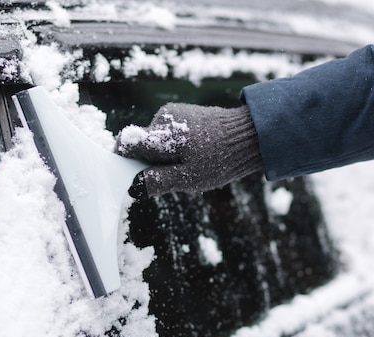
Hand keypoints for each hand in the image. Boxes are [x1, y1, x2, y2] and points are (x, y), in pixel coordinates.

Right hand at [115, 103, 261, 196]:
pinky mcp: (181, 112)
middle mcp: (162, 119)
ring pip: (153, 140)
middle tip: (173, 175)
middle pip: (140, 143)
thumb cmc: (219, 160)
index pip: (126, 143)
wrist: (249, 136)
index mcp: (162, 135)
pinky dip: (173, 147)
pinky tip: (193, 154)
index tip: (134, 175)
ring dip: (162, 155)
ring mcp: (172, 113)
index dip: (124, 160)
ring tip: (188, 164)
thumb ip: (157, 181)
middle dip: (148, 162)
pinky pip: (166, 133)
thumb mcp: (188, 179)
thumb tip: (132, 187)